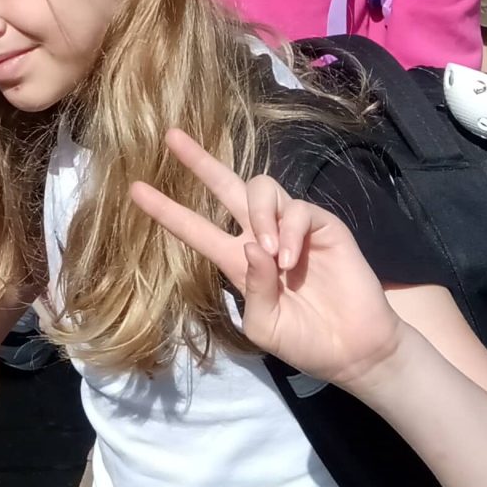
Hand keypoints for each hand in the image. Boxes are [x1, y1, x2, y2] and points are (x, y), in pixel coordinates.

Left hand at [129, 130, 405, 392]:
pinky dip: (290, 232)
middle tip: (171, 138)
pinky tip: (290, 260)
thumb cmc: (303, 341)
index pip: (196, 228)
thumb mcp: (264, 326)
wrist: (351, 348)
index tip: (135, 190)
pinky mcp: (323, 226)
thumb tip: (252, 247)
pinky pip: (298, 210)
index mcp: (238, 260)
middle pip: (226, 186)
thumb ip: (252, 289)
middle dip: (200, 161)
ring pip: (261, 188)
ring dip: (259, 215)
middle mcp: (260, 235)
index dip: (167, 210)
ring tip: (270, 252)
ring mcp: (292, 227)